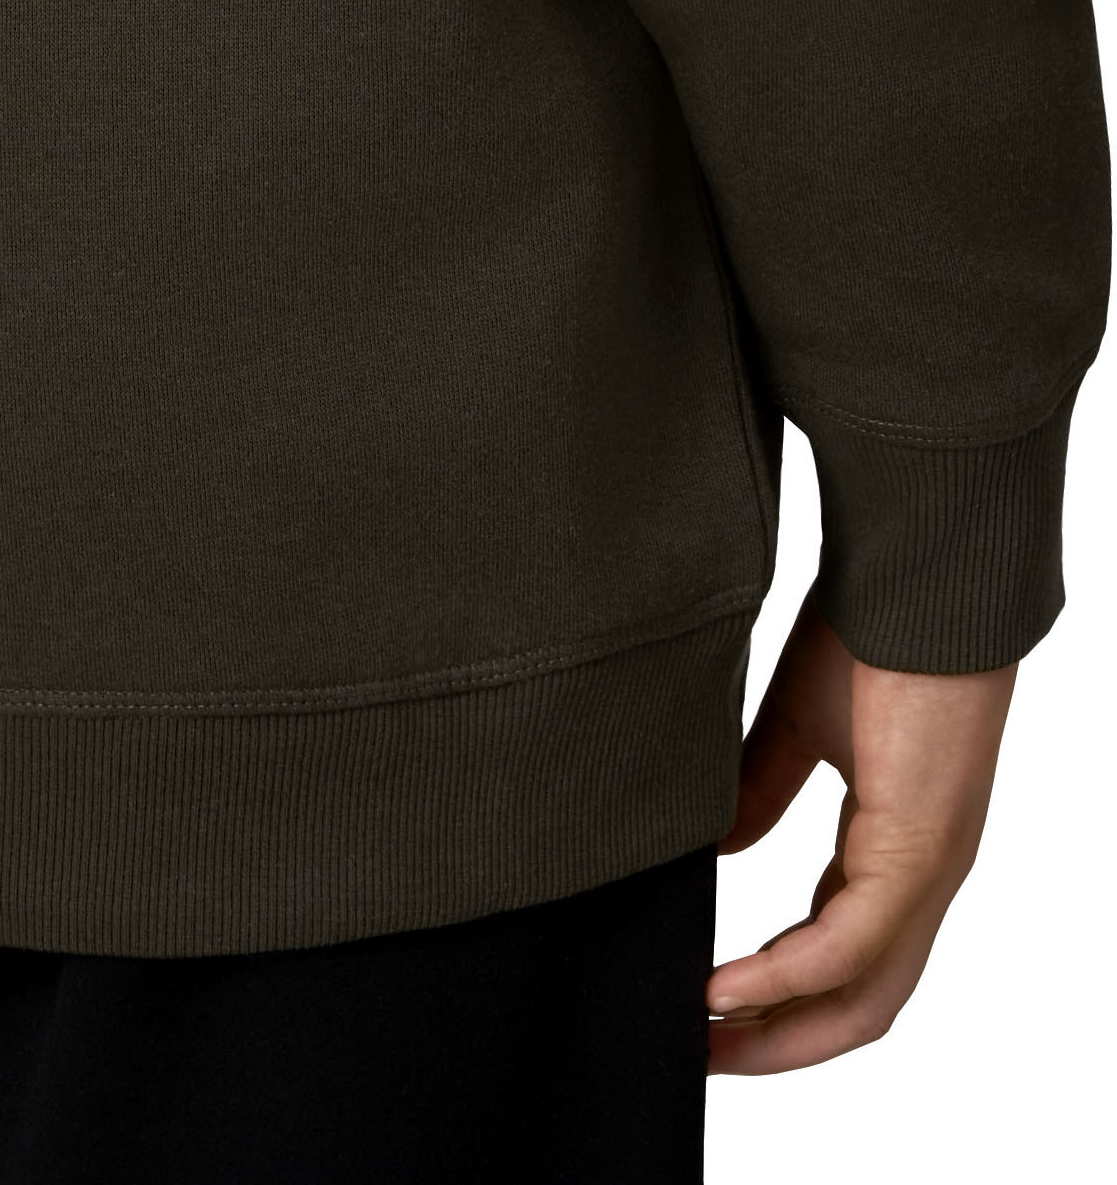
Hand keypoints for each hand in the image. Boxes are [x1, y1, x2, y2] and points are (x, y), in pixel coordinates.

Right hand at [708, 589, 1013, 1071]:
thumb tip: (715, 849)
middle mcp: (921, 873)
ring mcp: (928, 868)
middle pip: (859, 1001)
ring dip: (780, 1032)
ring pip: (864, 996)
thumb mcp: (800, 721)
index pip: (845, 952)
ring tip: (705, 1043)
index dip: (780, 991)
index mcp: (897, 843)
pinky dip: (785, 977)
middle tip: (699, 1055)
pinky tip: (727, 986)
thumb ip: (760, 786)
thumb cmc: (873, 626)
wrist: (921, 572)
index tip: (710, 1006)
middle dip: (777, 1040)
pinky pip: (850, 946)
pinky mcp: (920, 849)